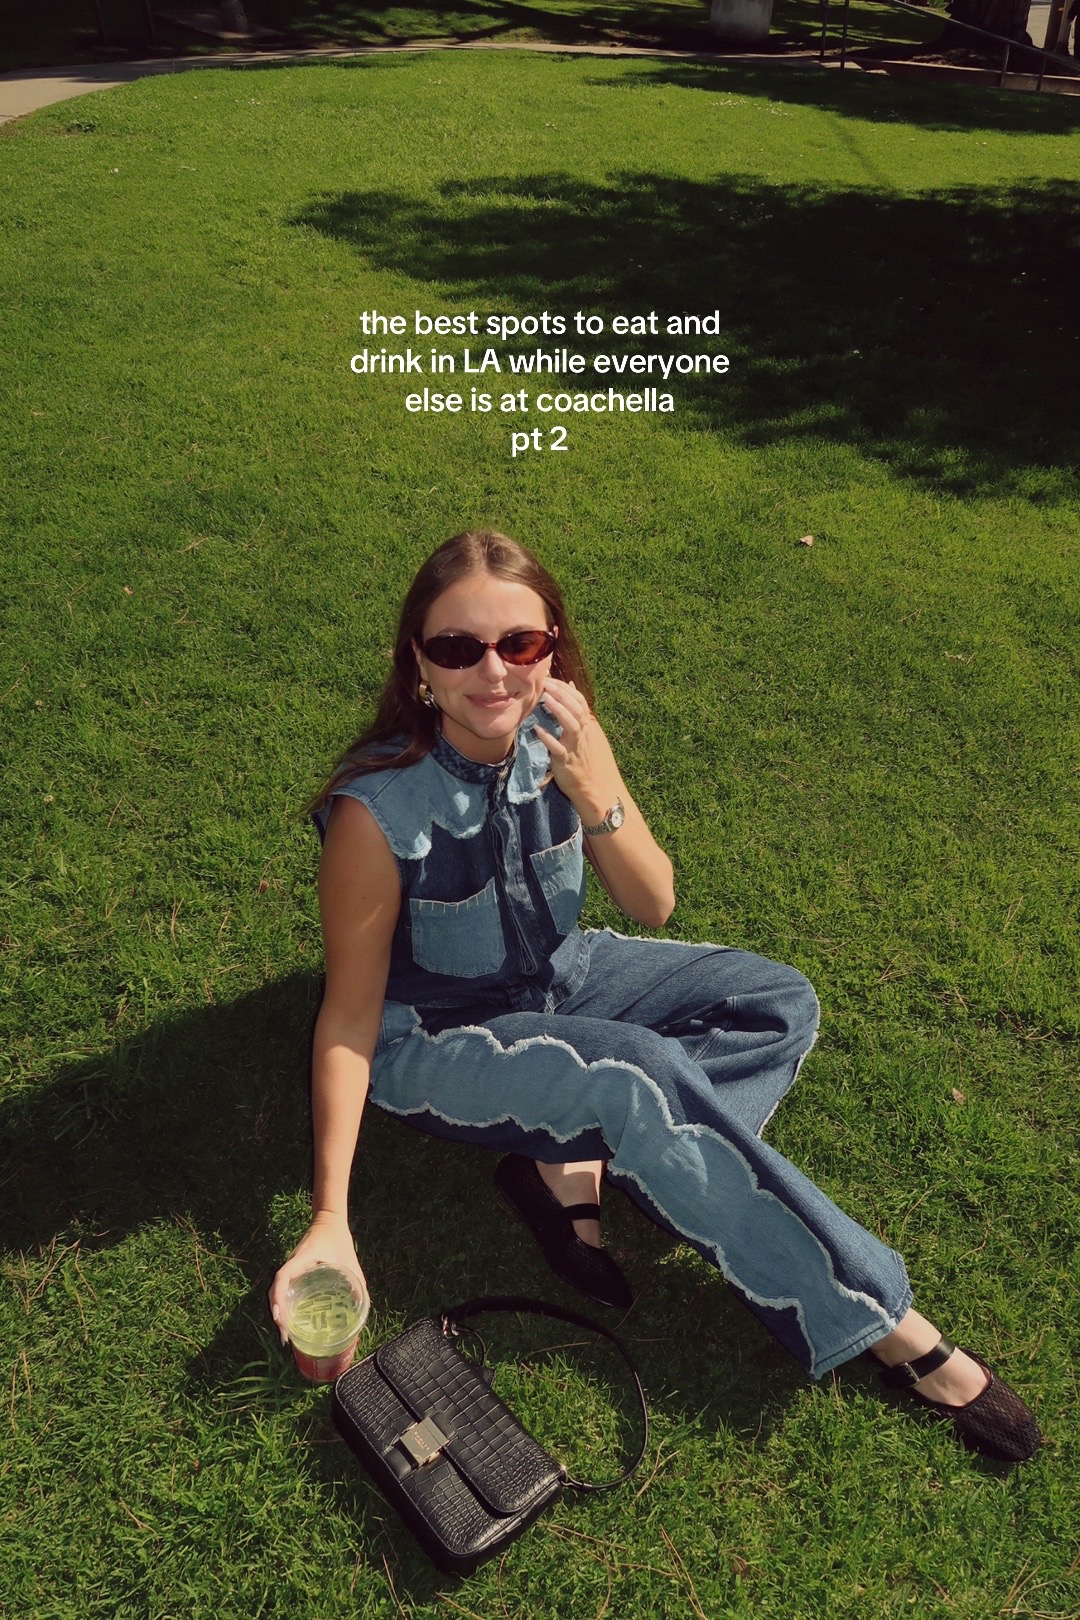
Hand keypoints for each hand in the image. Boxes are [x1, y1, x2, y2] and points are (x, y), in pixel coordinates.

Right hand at [267, 1212, 367, 1345]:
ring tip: (286, 1334)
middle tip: (286, 1336)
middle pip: (276, 1290)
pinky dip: (284, 1304)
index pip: (282, 1277)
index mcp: (301, 1259)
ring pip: (277, 1291)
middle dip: (278, 1314)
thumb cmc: (339, 1239)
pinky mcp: (294, 1271)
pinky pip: (284, 1289)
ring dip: (279, 1312)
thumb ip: (357, 1280)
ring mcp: (291, 1268)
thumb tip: (363, 1304)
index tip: (280, 1318)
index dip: (278, 1298)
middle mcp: (292, 1264)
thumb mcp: (349, 1259)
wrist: (329, 1220)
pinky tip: (291, 1319)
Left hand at [534, 678, 612, 812]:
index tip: (550, 678)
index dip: (565, 688)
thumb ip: (577, 709)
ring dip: (558, 710)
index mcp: (588, 725)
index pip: (579, 701)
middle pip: (576, 708)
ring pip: (571, 725)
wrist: (596, 788)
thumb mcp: (586, 731)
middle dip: (561, 694)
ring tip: (545, 698)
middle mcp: (584, 733)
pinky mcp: (566, 761)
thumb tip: (570, 685)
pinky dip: (548, 739)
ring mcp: (576, 747)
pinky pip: (558, 749)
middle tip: (545, 682)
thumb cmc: (587, 759)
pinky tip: (538, 730)